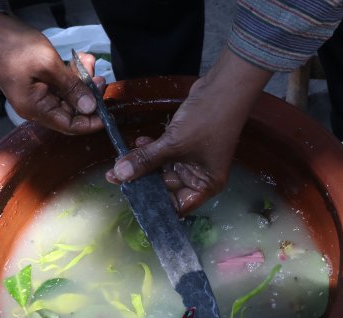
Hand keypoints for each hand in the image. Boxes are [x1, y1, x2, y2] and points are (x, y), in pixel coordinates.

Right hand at [0, 14, 103, 134]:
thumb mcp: (47, 65)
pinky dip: (71, 73)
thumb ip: (71, 88)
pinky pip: (60, 84)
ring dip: (81, 80)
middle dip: (88, 94)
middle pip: (71, 110)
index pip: (70, 126)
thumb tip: (90, 108)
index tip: (108, 110)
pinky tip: (79, 60)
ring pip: (68, 95)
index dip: (91, 121)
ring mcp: (35, 94)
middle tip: (99, 76)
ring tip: (88, 61)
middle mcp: (35, 107)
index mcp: (35, 109)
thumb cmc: (12, 45)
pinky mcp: (36, 82)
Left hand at [105, 48, 272, 212]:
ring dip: (144, 162)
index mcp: (205, 185)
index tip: (131, 197)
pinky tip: (138, 142)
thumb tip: (119, 175)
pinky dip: (152, 149)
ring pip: (163, 168)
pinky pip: (164, 152)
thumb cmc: (207, 120)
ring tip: (122, 158)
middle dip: (144, 180)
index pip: (177, 205)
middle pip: (167, 187)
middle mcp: (200, 176)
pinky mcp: (185, 143)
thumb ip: (145, 161)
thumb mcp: (174, 144)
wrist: (223, 86)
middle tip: (118, 175)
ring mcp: (193, 159)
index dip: (155, 204)